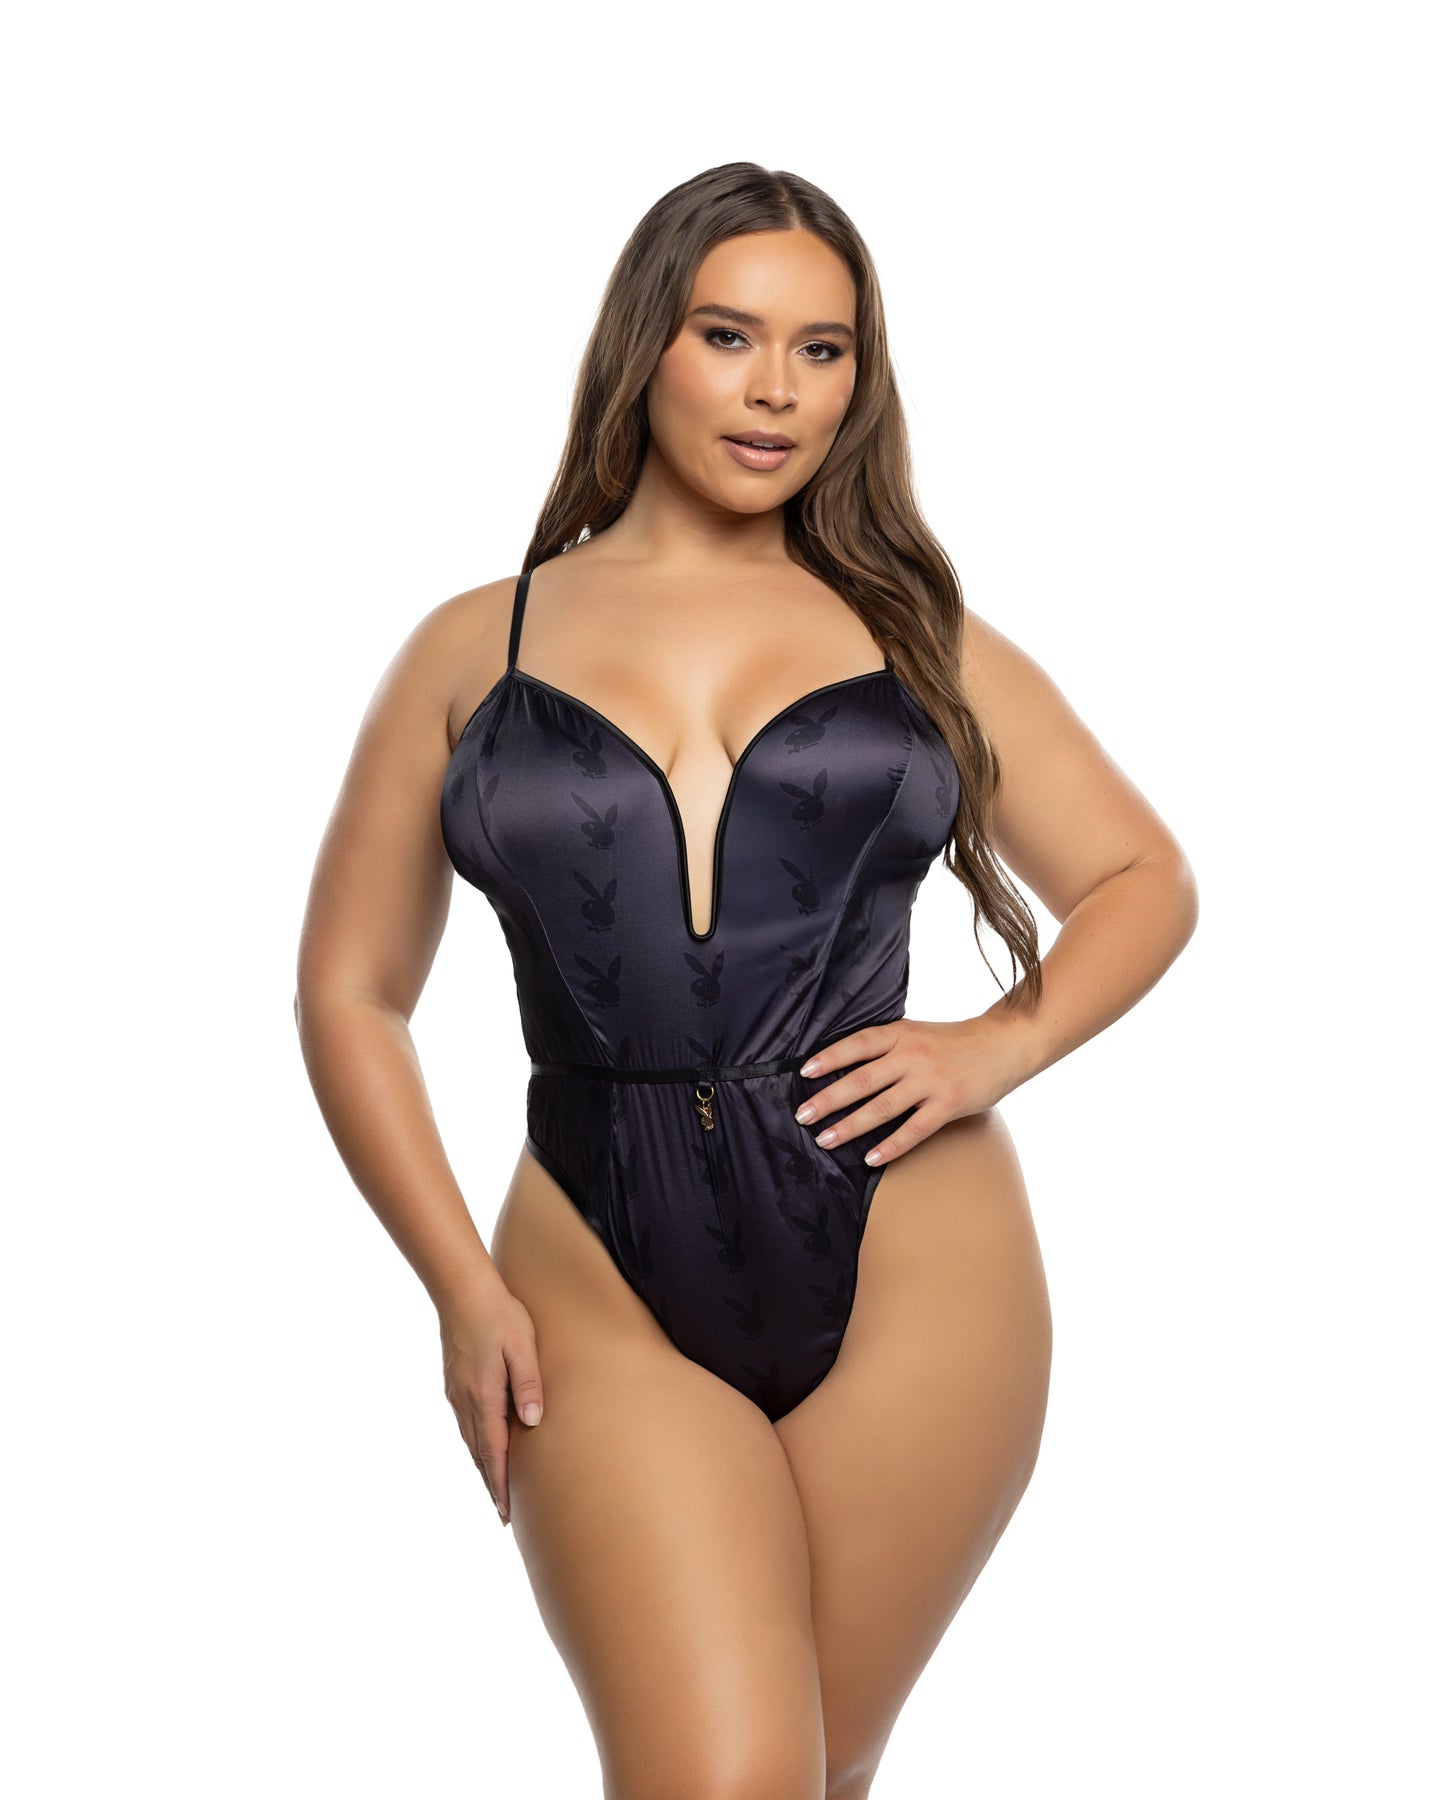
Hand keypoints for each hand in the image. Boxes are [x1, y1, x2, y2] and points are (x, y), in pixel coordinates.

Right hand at [437, 1274, 544, 1526]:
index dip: (500, 1484)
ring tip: (496, 1487)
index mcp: (483, 1396)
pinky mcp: (453, 1382)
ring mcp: (456, 1392)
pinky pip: (465, 1423)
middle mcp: (464, 1400)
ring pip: (469, 1440)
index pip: (493, 1452)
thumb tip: (533, 1422)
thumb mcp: (522, 1346)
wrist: (461, 1289)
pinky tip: (483, 1446)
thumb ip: (528, 1384)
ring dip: (483, 1466)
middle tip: (503, 1514)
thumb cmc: (499, 1314)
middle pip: (478, 1454)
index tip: (506, 1512)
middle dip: (491, 1484)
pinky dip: (475, 1444)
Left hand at [793, 1014, 1035, 1166]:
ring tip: (825, 1140)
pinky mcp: (948, 1104)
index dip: (829, 1058)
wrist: (1003, 1044)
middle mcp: (912, 1056)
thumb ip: (887, 1046)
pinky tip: (870, 1159)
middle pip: (861, 1079)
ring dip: (850, 1125)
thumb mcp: (917, 1032)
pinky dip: (890, 1146)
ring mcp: (930, 1081)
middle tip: (802, 1116)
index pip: (857, 1045)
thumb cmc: (954, 1041)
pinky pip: (914, 1130)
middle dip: (828, 1099)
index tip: (803, 1073)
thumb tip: (844, 1064)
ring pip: (882, 1107)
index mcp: (901, 1034)